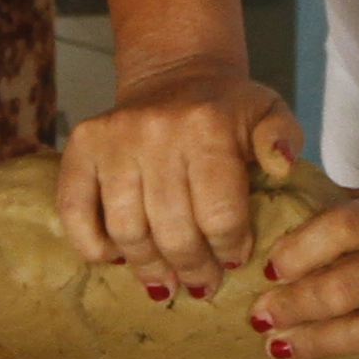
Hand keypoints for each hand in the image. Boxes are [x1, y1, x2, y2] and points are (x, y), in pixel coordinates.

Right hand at [56, 58, 305, 302]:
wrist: (176, 73)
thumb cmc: (226, 109)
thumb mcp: (269, 112)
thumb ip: (284, 138)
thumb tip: (282, 166)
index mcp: (207, 126)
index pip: (219, 215)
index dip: (229, 249)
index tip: (234, 260)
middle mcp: (156, 131)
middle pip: (173, 230)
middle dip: (192, 269)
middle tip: (201, 285)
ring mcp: (114, 139)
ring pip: (127, 230)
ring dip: (148, 267)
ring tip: (165, 283)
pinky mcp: (82, 145)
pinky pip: (75, 210)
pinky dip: (92, 245)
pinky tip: (115, 258)